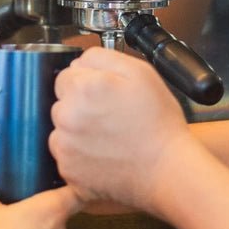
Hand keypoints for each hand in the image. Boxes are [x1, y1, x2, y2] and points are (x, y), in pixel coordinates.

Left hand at [50, 46, 190, 213]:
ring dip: (77, 131)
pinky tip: (104, 153)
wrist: (167, 168)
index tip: (104, 96)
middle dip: (80, 107)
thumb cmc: (157, 123)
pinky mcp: (68, 171)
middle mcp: (67, 117)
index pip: (65, 77)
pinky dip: (79, 155)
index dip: (87, 84)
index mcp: (82, 89)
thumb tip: (78, 63)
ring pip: (61, 130)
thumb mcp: (139, 72)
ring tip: (108, 137)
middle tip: (110, 117)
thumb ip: (101, 57)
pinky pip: (65, 156)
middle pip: (61, 104)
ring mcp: (65, 146)